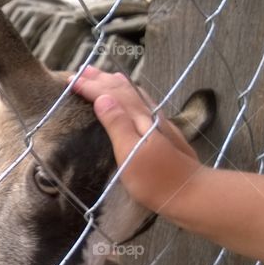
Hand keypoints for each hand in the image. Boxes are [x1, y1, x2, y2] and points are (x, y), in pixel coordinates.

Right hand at [69, 66, 202, 213]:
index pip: (111, 95)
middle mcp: (150, 115)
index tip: (71, 80)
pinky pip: (143, 103)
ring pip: (135, 94)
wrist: (192, 194)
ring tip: (105, 75)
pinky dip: (132, 94)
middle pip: (123, 90)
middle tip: (83, 70)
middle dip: (102, 79)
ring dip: (117, 83)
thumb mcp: (130, 154)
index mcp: (139, 119)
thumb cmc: (156, 181)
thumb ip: (117, 124)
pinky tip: (133, 97)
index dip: (91, 87)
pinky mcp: (165, 133)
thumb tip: (102, 99)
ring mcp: (160, 123)